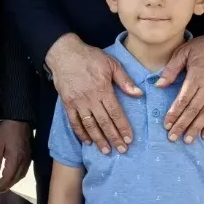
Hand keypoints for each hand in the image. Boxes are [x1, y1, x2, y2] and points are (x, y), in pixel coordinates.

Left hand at [0, 119, 30, 193]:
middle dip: (6, 187)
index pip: (8, 178)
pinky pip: (24, 170)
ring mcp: (28, 158)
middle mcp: (24, 161)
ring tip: (4, 186)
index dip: (1, 186)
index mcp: (15, 160)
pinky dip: (17, 176)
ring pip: (21, 176)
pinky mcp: (29, 154)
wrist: (19, 118)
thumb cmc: (6, 130)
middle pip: (15, 179)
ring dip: (12, 183)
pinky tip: (13, 176)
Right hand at [46, 33, 139, 154]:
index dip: (123, 127)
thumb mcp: (111, 64)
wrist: (64, 53)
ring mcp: (77, 102)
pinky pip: (74, 122)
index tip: (129, 139)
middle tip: (121, 150)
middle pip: (104, 122)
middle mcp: (90, 99)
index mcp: (103, 89)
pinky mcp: (67, 104)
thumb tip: (138, 94)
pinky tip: (87, 141)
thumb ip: (125, 80)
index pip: (115, 113)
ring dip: (98, 139)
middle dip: (114, 138)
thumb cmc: (90, 57)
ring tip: (106, 150)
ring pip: (89, 125)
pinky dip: (80, 133)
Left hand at [157, 26, 203, 143]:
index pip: (183, 100)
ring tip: (187, 140)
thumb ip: (171, 69)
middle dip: (182, 125)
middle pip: (194, 110)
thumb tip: (159, 85)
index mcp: (197, 77)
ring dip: (196, 128)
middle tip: (173, 138)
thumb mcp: (185, 51)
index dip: (175, 113)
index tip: (166, 124)